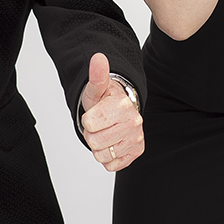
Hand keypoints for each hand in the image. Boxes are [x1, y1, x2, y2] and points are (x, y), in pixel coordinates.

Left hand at [79, 53, 143, 171]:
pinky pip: (111, 165)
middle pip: (94, 141)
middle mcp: (134, 122)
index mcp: (122, 105)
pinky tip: (112, 143)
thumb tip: (98, 57)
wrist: (120, 113)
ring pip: (102, 155)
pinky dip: (108, 157)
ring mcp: (136, 139)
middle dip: (92, 134)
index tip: (95, 114)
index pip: (88, 123)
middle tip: (100, 125)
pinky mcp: (136, 153)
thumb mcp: (96, 89)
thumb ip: (96, 75)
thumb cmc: (105, 102)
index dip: (87, 120)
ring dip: (99, 146)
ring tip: (106, 133)